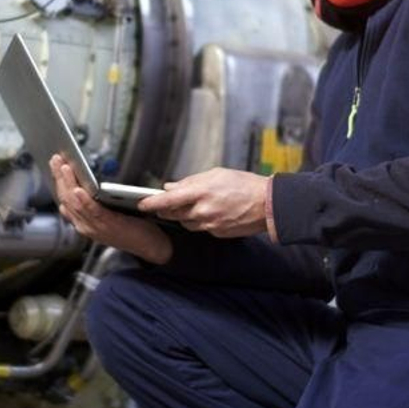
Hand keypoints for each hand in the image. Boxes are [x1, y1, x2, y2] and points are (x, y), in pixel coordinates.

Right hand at [50, 154, 172, 263]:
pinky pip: (93, 211)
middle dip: (60, 178)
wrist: (151, 246)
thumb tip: (80, 188)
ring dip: (68, 184)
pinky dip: (84, 200)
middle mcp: (85, 226)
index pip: (65, 200)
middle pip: (67, 199)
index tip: (55, 165)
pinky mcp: (109, 225)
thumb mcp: (106, 216)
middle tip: (55, 160)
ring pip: (76, 204)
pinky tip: (79, 190)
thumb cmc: (131, 229)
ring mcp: (96, 227)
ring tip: (64, 168)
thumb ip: (92, 205)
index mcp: (84, 222)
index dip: (58, 181)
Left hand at [138, 167, 269, 238]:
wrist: (266, 204)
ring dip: (184, 214)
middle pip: (173, 213)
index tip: (142, 204)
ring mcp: (209, 224)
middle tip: (163, 203)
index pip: (168, 200)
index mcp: (201, 192)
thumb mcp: (216, 174)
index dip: (152, 203)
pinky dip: (200, 220)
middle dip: (166, 208)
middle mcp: (202, 210)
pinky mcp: (216, 233)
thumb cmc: (243, 185)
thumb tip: (171, 187)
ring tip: (196, 204)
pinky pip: (200, 228)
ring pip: (186, 222)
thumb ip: (190, 181)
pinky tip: (210, 212)